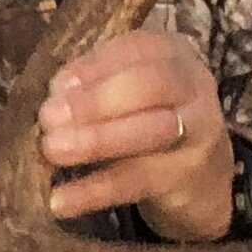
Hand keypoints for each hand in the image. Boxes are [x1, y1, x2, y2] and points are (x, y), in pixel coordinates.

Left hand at [39, 26, 233, 240]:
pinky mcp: (188, 176)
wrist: (203, 180)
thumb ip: (94, 84)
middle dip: (95, 101)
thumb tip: (57, 92)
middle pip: (150, 85)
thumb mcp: (128, 91)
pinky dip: (96, 190)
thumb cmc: (151, 120)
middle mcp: (194, 85)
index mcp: (173, 54)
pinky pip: (138, 181)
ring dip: (95, 140)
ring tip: (52, 149)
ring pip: (148, 132)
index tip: (56, 87)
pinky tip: (61, 201)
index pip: (135, 50)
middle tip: (49, 118)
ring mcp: (198, 131)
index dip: (93, 68)